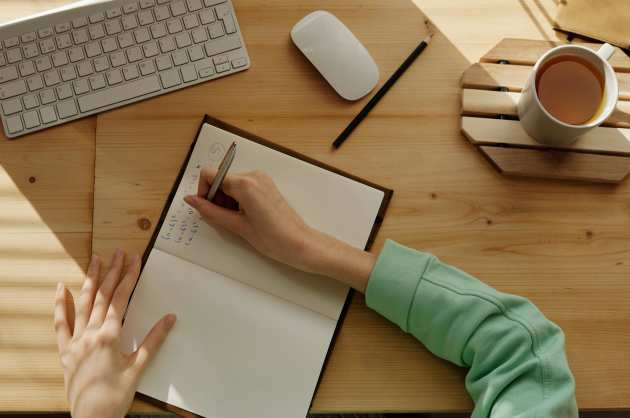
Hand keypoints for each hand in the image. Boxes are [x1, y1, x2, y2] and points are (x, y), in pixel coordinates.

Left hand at [54, 250, 175, 417]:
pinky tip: (62, 288)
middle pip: (103, 295)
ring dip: (91, 280)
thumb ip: (154, 340)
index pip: (121, 299)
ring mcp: (75, 341)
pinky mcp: (65, 351)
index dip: (129, 277)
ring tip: (96, 259)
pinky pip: (60, 324)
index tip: (135, 260)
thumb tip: (170, 318)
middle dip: (112, 272)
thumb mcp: (138, 367)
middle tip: (119, 252)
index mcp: (109, 336)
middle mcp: (90, 334)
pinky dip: (61, 305)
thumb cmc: (116, 396)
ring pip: (83, 303)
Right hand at [184, 169, 375, 291]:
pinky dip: (237, 200)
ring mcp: (262, 179)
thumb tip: (191, 200)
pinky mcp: (267, 185)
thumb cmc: (273, 238)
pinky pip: (243, 187)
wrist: (301, 244)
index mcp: (245, 183)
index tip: (207, 209)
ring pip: (231, 183)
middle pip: (220, 178)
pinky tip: (245, 217)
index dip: (203, 191)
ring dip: (226, 200)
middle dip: (215, 198)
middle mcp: (253, 175)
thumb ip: (211, 211)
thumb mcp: (237, 226)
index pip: (209, 174)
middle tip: (224, 220)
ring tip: (237, 221)